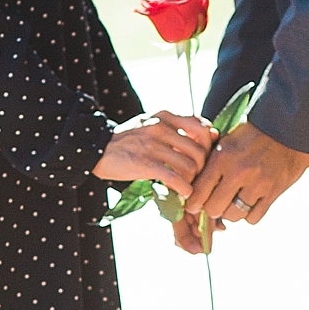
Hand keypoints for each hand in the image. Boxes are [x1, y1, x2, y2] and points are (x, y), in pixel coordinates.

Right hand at [95, 109, 214, 189]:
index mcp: (165, 116)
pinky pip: (175, 178)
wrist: (96, 148)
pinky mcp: (145, 164)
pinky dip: (184, 189)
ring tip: (186, 186)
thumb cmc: (128, 139)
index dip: (209, 147)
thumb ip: (179, 125)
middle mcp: (161, 127)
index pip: (202, 129)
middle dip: (202, 168)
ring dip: (192, 181)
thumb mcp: (152, 123)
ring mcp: (153, 145)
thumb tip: (212, 133)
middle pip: (200, 151)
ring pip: (190, 166)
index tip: (204, 158)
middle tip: (195, 177)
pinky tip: (182, 193)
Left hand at [185, 120, 308, 228]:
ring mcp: (258, 183)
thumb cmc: (253, 133)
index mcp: (222, 156)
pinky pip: (253, 217)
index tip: (193, 206)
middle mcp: (239, 172)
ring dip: (231, 212)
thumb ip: (210, 161)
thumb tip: (191, 185)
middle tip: (215, 204)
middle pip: (214, 208)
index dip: (193, 203)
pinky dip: (249, 214)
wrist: (288, 126)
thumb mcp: (227, 139)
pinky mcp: (274, 191)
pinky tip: (250, 203)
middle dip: (212, 209)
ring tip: (233, 203)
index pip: (198, 192)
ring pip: (234, 215)